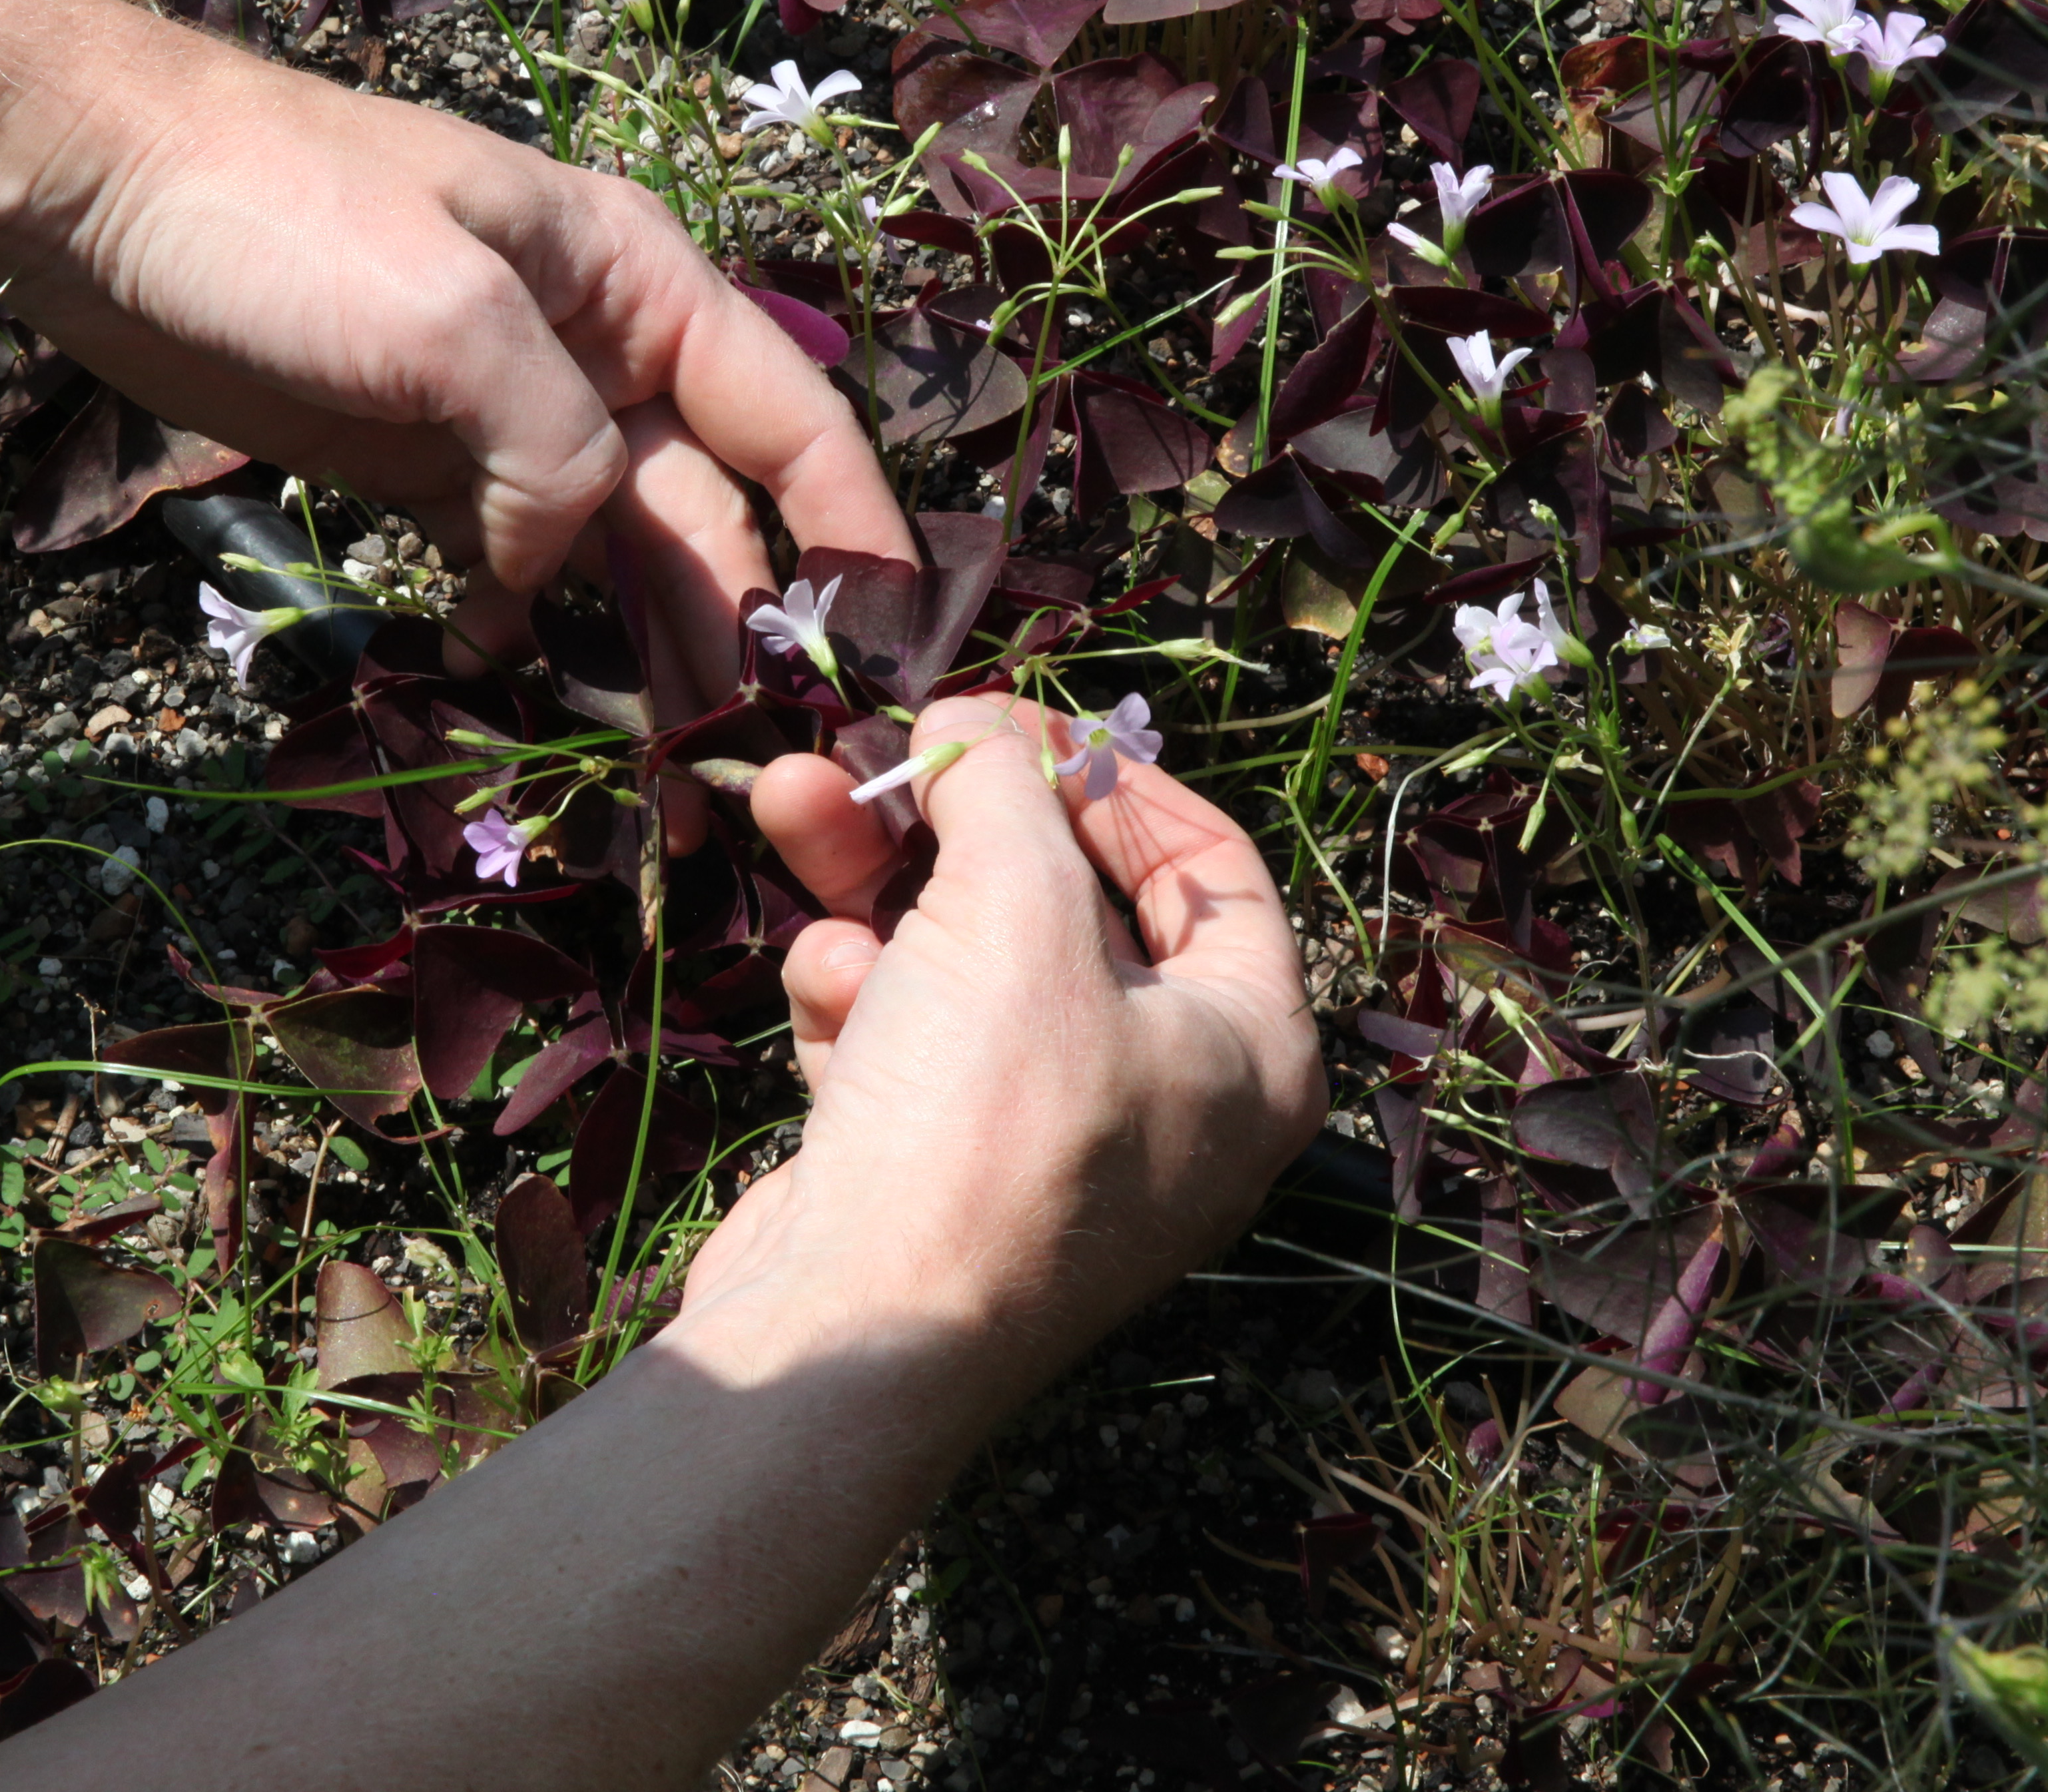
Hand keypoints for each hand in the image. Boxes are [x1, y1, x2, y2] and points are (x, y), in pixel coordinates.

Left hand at [0, 53, 908, 695]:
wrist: (94, 190)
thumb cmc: (282, 215)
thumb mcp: (451, 315)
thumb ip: (554, 448)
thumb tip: (568, 567)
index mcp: (640, 286)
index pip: (793, 421)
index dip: (853, 537)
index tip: (887, 656)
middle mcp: (599, 356)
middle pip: (705, 516)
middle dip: (734, 642)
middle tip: (743, 777)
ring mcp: (507, 419)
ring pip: (609, 561)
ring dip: (636, 667)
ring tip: (656, 789)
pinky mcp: (421, 471)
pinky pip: (507, 575)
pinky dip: (519, 641)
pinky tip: (511, 700)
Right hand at [687, 696, 1325, 1394]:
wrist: (854, 1331)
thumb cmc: (985, 1117)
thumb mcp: (1015, 909)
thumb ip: (1004, 791)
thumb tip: (972, 726)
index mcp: (1250, 1050)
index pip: (1209, 868)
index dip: (1110, 774)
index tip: (1016, 716)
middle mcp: (1170, 1102)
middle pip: (1066, 907)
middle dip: (960, 819)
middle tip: (887, 747)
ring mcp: (1052, 1146)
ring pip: (967, 963)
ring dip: (878, 882)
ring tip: (797, 804)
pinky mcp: (943, 1174)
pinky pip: (912, 1041)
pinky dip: (862, 996)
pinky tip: (822, 982)